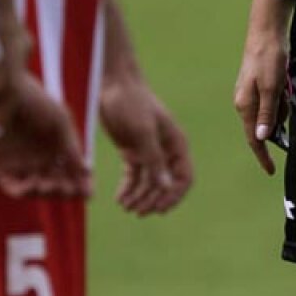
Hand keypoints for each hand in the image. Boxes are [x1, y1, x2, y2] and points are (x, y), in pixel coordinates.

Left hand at [0, 72, 90, 198]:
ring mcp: (20, 163)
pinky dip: (25, 191)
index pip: (71, 173)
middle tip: (71, 191)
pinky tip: (35, 183)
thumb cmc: (35, 101)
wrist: (6, 91)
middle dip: (65, 192)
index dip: (80, 185)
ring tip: (51, 185)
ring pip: (36, 190)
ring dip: (46, 193)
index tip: (89, 192)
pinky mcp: (1, 165)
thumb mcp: (60, 123)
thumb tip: (86, 172)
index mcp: (56, 147)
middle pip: (55, 185)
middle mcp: (39, 158)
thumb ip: (72, 148)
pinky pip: (13, 187)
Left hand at [99, 74, 193, 215]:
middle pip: (165, 184)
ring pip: (149, 183)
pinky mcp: (132, 151)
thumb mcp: (142, 130)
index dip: (174, 195)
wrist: (111, 83)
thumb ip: (153, 159)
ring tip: (126, 207)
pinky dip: (128, 188)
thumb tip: (164, 187)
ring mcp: (148, 151)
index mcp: (176, 144)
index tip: (159, 209)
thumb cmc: (131, 102)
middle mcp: (165, 150)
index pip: (184, 178)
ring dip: (140, 197)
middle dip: (153, 199)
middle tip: (137, 211)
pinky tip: (120, 198)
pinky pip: (134, 176)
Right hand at [234, 20, 289, 175]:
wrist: (267, 33)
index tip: (271, 171)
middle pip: (264, 126)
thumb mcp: (271, 89)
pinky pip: (273, 101)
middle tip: (285, 98)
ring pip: (271, 113)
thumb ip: (267, 114)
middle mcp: (245, 103)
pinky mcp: (259, 86)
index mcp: (245, 106)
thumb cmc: (269, 60)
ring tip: (284, 86)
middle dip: (278, 121)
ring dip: (282, 106)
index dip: (263, 156)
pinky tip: (283, 82)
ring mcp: (251, 95)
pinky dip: (281, 97)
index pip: (253, 139)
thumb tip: (262, 138)